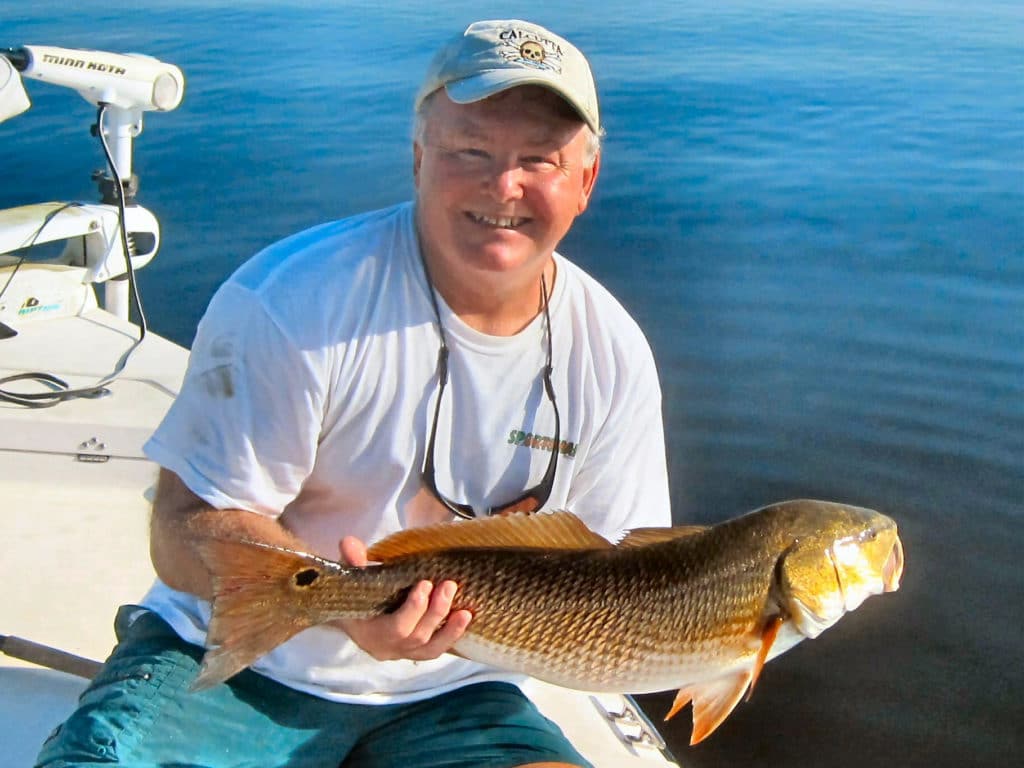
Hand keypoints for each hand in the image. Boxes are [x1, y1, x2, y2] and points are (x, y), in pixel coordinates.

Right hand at [334, 536, 472, 660]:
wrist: (353, 617)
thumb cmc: (354, 593)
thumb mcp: (350, 577)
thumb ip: (352, 561)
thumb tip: (349, 541)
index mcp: (368, 632)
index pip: (394, 628)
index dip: (413, 609)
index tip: (425, 583)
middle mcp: (387, 647)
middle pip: (415, 636)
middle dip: (435, 611)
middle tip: (449, 585)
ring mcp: (403, 652)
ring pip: (430, 648)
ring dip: (449, 629)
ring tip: (465, 611)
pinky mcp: (416, 652)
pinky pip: (436, 650)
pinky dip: (452, 636)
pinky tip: (466, 618)